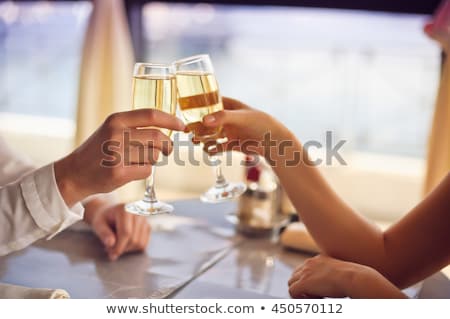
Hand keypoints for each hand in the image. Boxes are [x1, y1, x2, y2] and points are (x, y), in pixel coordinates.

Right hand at [54, 109, 184, 206]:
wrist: (74, 173)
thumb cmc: (98, 151)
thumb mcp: (112, 129)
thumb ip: (135, 126)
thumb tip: (169, 127)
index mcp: (116, 119)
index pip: (151, 115)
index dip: (171, 120)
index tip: (182, 126)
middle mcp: (116, 134)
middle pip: (158, 138)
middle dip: (168, 146)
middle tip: (167, 150)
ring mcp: (116, 154)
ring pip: (154, 156)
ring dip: (153, 160)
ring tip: (137, 160)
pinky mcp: (118, 172)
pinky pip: (147, 170)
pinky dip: (144, 171)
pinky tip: (130, 171)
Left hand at [84, 201, 150, 260]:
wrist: (110, 212)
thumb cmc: (103, 218)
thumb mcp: (98, 224)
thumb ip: (103, 233)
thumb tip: (111, 244)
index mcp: (125, 209)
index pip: (126, 233)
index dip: (119, 247)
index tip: (112, 255)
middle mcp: (138, 212)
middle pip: (134, 239)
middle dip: (122, 249)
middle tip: (111, 251)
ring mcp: (144, 219)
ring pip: (140, 243)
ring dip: (128, 249)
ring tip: (117, 246)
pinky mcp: (147, 226)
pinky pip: (144, 243)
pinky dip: (134, 248)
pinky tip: (124, 244)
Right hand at [195, 97, 290, 156]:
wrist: (274, 142)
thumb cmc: (260, 123)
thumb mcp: (240, 117)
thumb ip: (222, 117)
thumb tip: (204, 121)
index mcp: (230, 106)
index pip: (210, 102)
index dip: (198, 105)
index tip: (186, 109)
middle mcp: (228, 118)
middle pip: (207, 120)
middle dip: (197, 125)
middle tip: (186, 129)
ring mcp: (230, 131)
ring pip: (211, 134)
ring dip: (202, 138)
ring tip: (194, 141)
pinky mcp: (233, 144)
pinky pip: (218, 147)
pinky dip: (212, 150)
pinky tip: (207, 152)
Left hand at [288, 255, 406, 298]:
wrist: (354, 278)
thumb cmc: (354, 279)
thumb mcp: (342, 273)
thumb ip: (334, 275)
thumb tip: (335, 284)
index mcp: (318, 259)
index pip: (303, 269)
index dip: (307, 282)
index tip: (318, 291)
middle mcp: (309, 263)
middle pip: (295, 276)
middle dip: (301, 287)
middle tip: (316, 297)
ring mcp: (305, 272)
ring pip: (291, 283)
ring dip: (300, 293)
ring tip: (316, 299)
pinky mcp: (304, 282)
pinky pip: (292, 292)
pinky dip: (300, 298)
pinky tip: (315, 300)